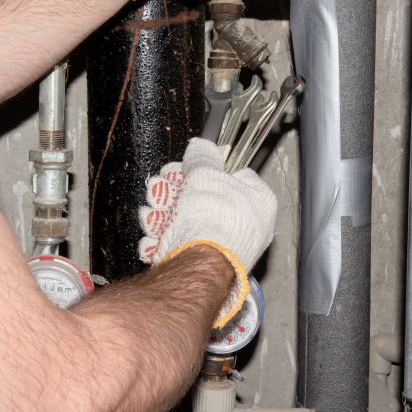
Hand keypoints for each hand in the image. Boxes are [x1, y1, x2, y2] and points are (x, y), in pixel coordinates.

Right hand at [138, 138, 276, 327]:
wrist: (198, 266)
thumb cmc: (212, 221)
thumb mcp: (205, 174)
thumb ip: (202, 157)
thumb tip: (201, 146)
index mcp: (258, 201)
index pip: (234, 175)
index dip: (206, 169)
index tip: (187, 168)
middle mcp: (245, 226)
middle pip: (204, 197)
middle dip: (175, 193)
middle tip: (161, 190)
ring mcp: (223, 247)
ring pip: (186, 220)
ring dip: (164, 214)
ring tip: (153, 213)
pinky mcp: (202, 265)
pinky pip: (180, 243)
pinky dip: (163, 238)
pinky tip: (154, 235)